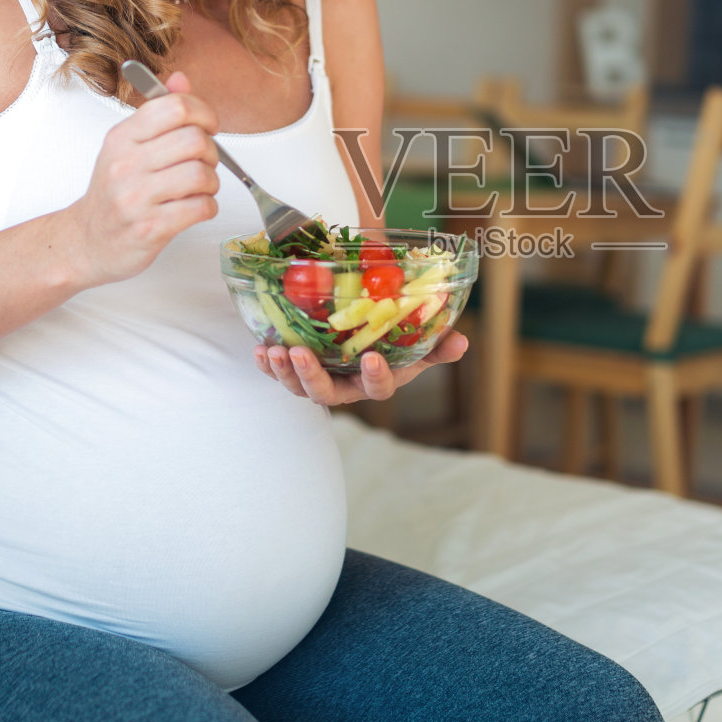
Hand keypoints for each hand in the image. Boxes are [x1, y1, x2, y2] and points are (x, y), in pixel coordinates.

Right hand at [63, 72, 220, 285]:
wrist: (86, 241)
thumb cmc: (113, 192)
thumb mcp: (127, 146)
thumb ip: (157, 113)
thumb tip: (180, 79)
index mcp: (122, 137)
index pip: (175, 107)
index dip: (204, 113)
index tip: (208, 126)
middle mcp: (125, 164)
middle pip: (194, 140)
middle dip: (211, 151)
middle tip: (202, 162)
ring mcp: (136, 198)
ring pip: (201, 174)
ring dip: (211, 182)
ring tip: (200, 188)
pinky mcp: (150, 228)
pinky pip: (201, 207)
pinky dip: (208, 207)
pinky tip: (195, 207)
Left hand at [254, 332, 469, 405]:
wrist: (363, 327)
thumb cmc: (392, 337)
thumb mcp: (417, 341)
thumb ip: (437, 343)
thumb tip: (461, 341)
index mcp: (376, 379)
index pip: (378, 388)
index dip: (375, 377)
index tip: (370, 358)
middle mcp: (346, 387)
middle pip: (327, 394)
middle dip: (312, 376)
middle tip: (300, 353)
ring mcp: (319, 380)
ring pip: (300, 387)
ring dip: (285, 371)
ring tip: (275, 350)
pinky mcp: (296, 371)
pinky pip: (279, 373)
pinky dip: (267, 364)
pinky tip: (260, 349)